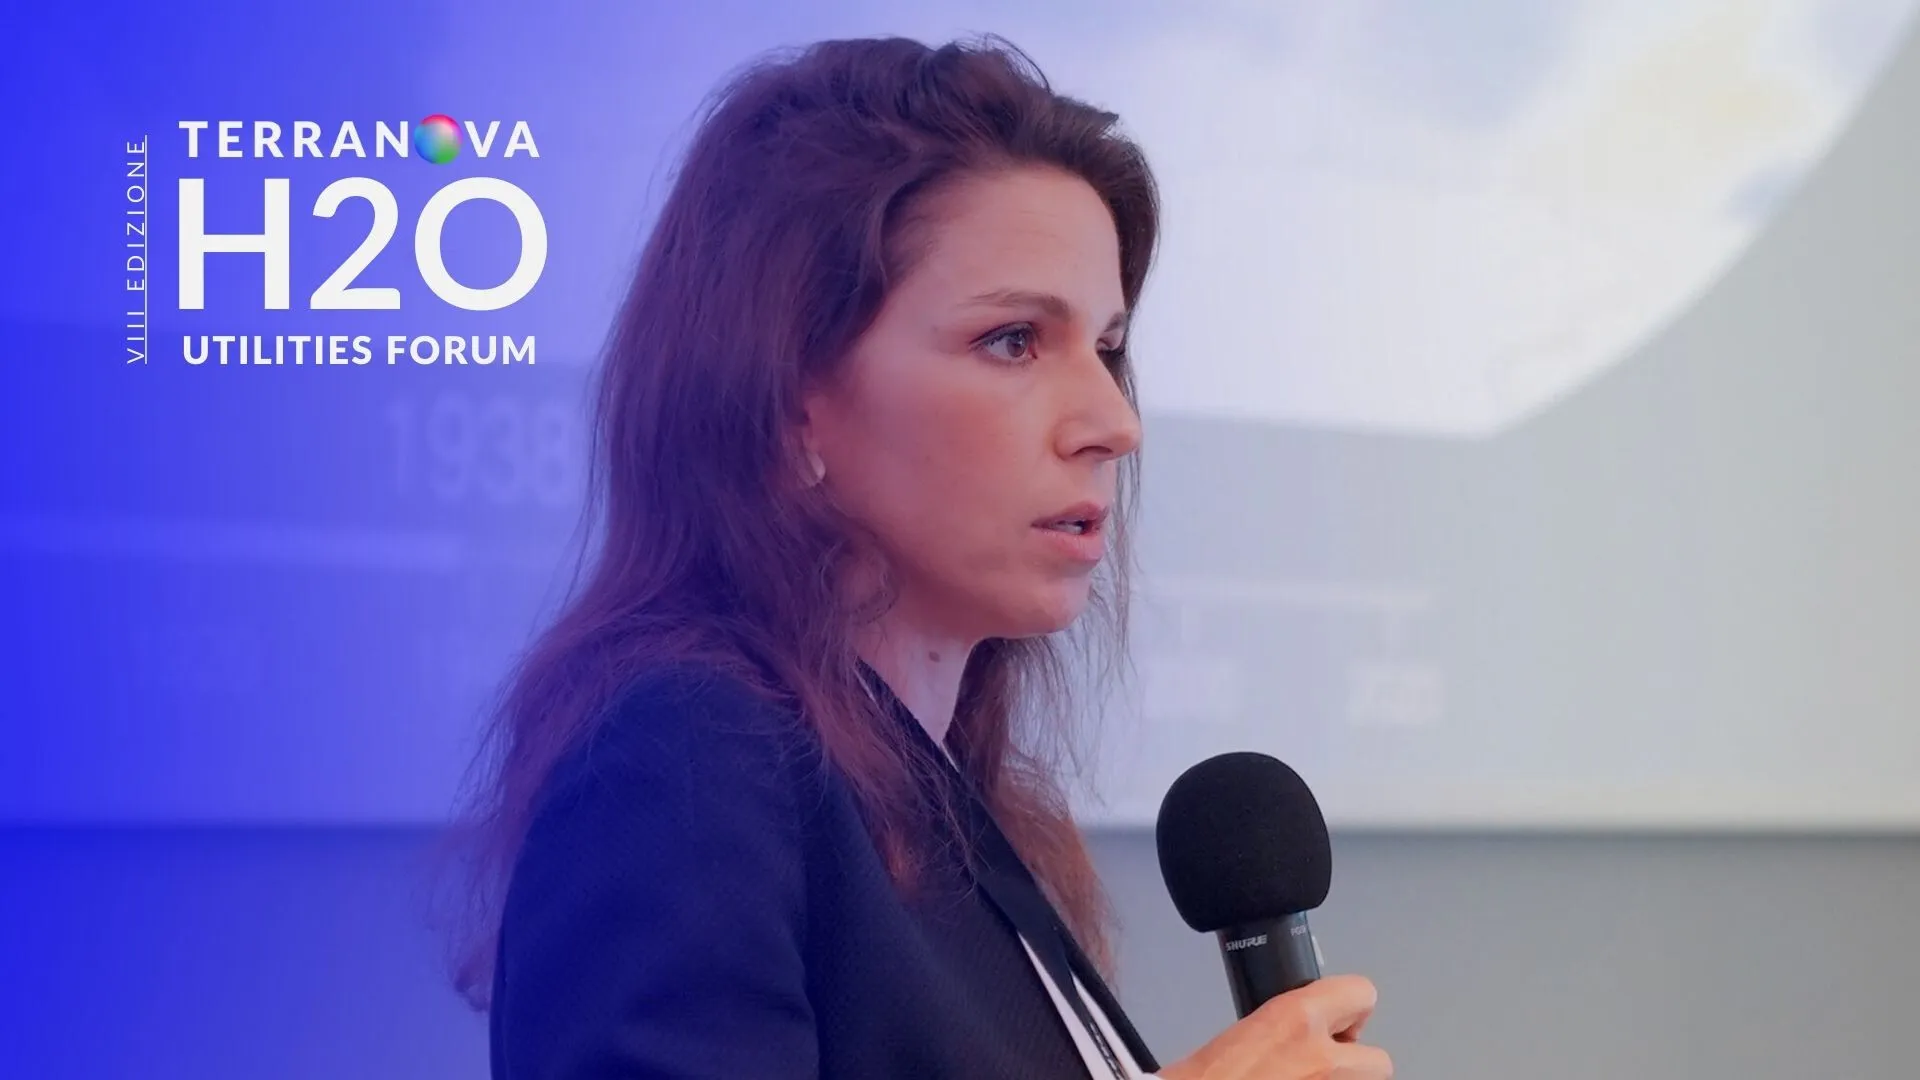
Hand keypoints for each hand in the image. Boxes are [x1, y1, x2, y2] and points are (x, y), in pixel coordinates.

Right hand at [1156, 975, 1390, 1079]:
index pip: (1361, 993)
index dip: (1350, 1007)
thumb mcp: (1235, 1038)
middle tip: (1319, 1066)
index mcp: (1296, 1021)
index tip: (1337, 1017)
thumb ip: (1273, 1029)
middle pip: (1379, 1060)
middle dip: (1352, 1063)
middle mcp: (1323, 1062)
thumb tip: (1286, 1034)